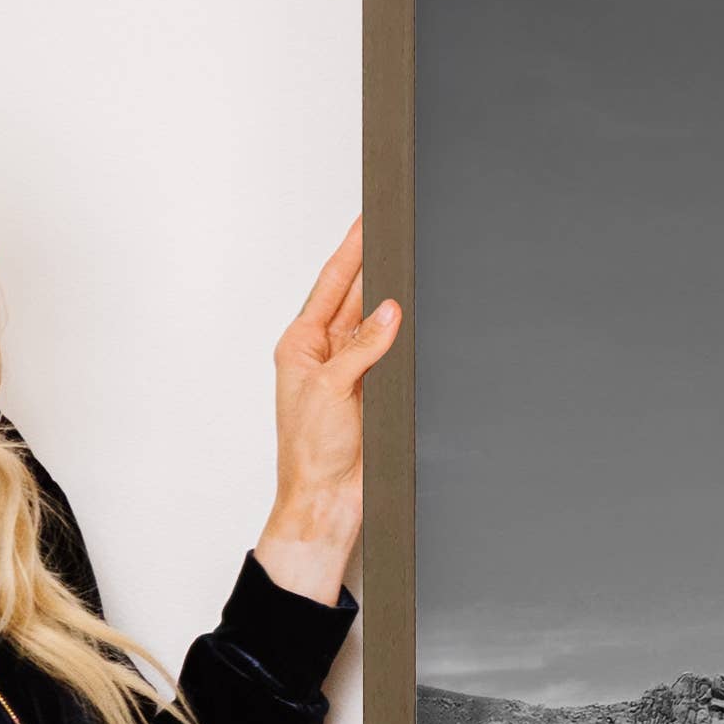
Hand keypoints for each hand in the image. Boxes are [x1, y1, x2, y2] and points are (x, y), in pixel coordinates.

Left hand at [255, 222, 397, 606]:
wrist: (329, 501)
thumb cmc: (311, 454)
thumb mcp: (332, 390)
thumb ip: (363, 347)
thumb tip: (390, 310)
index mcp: (302, 345)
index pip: (332, 286)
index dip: (351, 252)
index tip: (367, 222)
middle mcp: (327, 354)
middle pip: (357, 296)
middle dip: (376, 265)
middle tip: (397, 231)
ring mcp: (355, 371)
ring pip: (379, 322)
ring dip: (394, 300)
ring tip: (414, 265)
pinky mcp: (378, 391)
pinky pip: (397, 352)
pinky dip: (409, 335)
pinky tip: (421, 317)